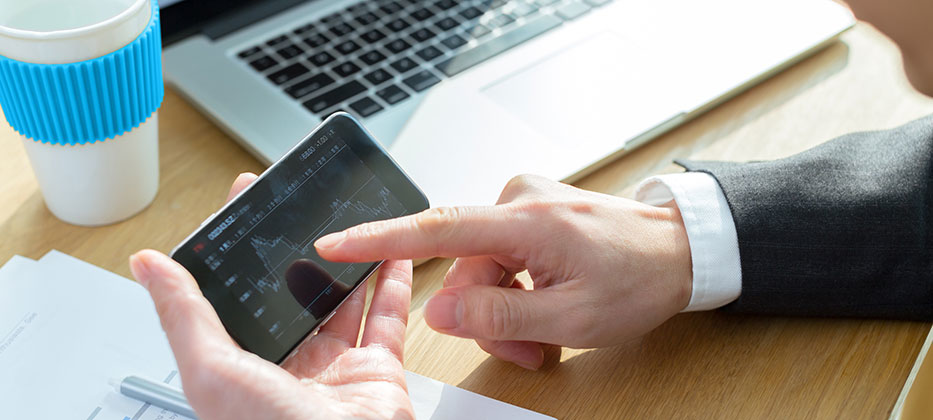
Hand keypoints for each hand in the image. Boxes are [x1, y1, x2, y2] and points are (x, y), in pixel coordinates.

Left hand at [129, 173, 414, 419]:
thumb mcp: (211, 370)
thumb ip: (184, 314)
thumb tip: (148, 266)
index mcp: (241, 366)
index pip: (236, 295)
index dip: (240, 250)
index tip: (242, 207)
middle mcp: (288, 366)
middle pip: (293, 295)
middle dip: (297, 251)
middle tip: (300, 207)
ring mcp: (334, 367)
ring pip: (343, 302)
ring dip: (348, 263)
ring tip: (348, 224)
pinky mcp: (378, 370)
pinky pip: (388, 319)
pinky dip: (394, 284)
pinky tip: (392, 255)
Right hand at [314, 174, 692, 369]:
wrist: (682, 249)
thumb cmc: (640, 276)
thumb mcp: (572, 318)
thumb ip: (500, 316)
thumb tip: (440, 311)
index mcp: (526, 220)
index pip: (435, 229)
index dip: (377, 238)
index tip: (333, 242)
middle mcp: (517, 201)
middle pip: (464, 271)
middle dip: (487, 318)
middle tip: (528, 351)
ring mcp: (524, 205)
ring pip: (482, 272)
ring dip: (505, 311)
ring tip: (546, 336)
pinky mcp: (530, 214)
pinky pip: (502, 260)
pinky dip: (516, 292)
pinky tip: (546, 308)